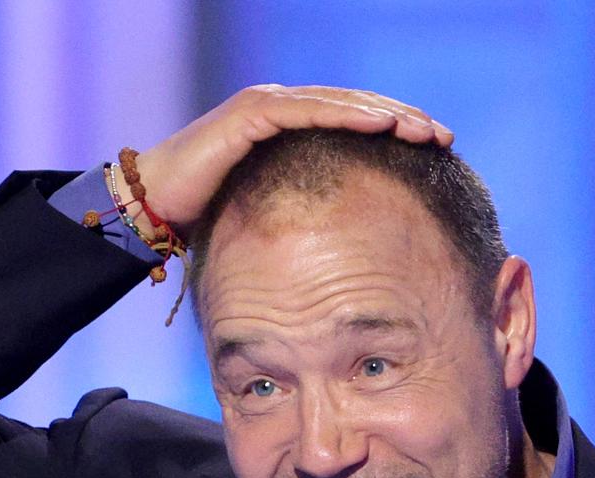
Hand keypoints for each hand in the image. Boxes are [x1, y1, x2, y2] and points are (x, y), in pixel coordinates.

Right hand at [129, 85, 452, 229]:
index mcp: (291, 132)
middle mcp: (281, 108)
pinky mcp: (251, 114)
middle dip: (402, 120)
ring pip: (340, 103)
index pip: (354, 123)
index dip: (395, 132)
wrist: (152, 208)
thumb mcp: (274, 220)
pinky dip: (346, 115)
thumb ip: (307, 220)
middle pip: (356, 107)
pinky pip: (308, 110)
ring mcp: (266, 106)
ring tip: (423, 131)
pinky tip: (381, 125)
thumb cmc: (207, 220)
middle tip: (443, 137)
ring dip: (385, 115)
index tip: (435, 151)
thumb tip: (345, 257)